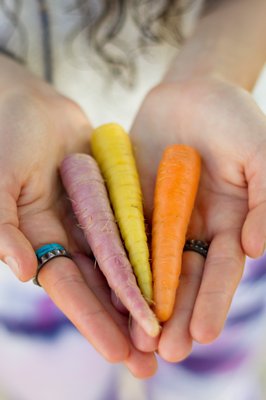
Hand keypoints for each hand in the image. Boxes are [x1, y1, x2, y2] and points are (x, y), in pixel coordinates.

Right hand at [0, 59, 156, 377]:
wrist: (29, 104)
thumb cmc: (5, 136)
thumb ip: (2, 221)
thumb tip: (21, 268)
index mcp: (36, 239)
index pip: (69, 287)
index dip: (92, 318)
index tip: (119, 351)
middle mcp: (66, 236)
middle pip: (100, 286)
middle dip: (123, 323)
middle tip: (151, 362)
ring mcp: (90, 219)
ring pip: (122, 264)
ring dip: (144, 297)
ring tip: (170, 332)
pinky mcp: (110, 199)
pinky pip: (134, 228)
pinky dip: (152, 252)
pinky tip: (175, 277)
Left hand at [130, 77, 265, 360]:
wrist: (192, 89)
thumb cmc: (233, 116)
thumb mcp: (260, 152)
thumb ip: (264, 199)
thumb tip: (255, 249)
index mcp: (228, 222)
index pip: (221, 270)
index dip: (213, 301)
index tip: (202, 335)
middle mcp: (193, 227)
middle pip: (184, 278)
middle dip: (176, 314)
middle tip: (165, 352)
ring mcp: (160, 217)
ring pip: (151, 266)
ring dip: (144, 301)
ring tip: (135, 339)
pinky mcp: (132, 203)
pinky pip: (122, 236)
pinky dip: (116, 264)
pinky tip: (108, 291)